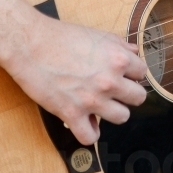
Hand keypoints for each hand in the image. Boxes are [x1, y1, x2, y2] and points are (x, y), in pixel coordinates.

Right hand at [5, 12, 146, 144]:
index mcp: (118, 59)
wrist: (29, 44)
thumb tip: (133, 51)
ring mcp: (92, 100)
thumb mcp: (97, 34)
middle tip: (113, 91)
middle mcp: (109, 81)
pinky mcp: (71, 114)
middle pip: (138, 98)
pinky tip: (84, 122)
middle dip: (127, 94)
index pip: (142, 73)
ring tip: (100, 106)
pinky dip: (88, 132)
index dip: (131, 74)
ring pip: (122, 118)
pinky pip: (91, 137)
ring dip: (112, 112)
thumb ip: (119, 45)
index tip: (121, 75)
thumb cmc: (61, 36)